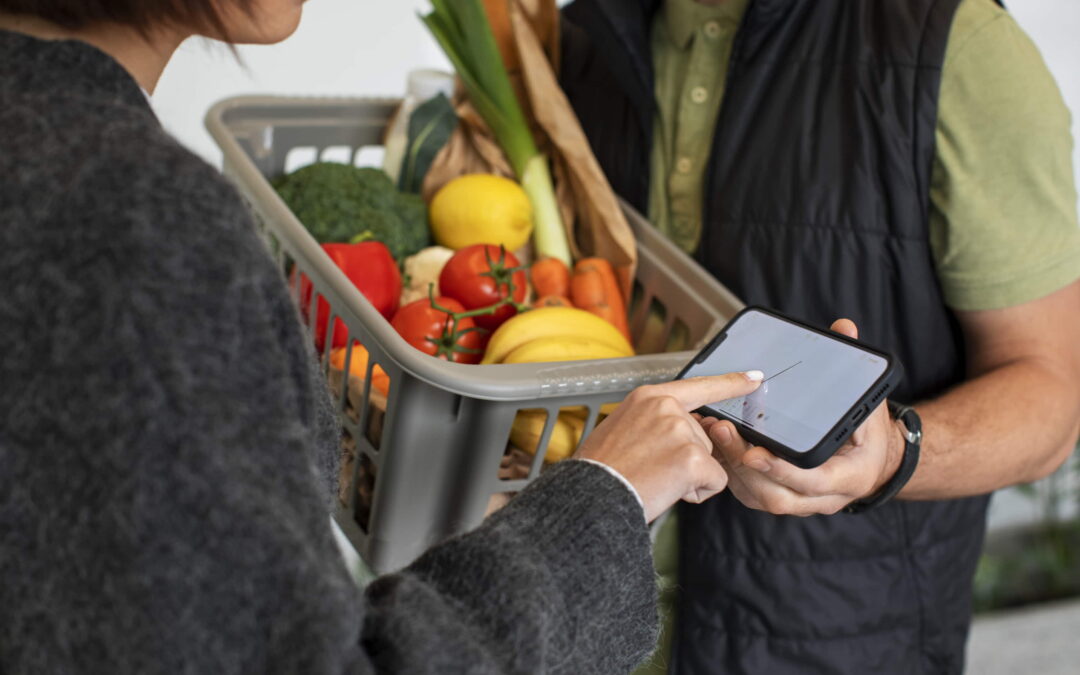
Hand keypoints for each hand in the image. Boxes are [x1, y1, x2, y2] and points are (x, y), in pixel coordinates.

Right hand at [576, 372, 762, 521]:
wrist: (592, 496)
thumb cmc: (602, 471)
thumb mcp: (623, 429)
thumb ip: (654, 423)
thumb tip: (682, 434)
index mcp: (649, 397)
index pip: (698, 386)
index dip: (730, 382)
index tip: (755, 377)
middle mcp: (667, 407)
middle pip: (703, 436)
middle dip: (688, 459)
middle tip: (651, 469)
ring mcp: (681, 431)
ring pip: (710, 460)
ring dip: (690, 476)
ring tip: (654, 479)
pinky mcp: (693, 458)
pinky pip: (715, 481)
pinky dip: (697, 492)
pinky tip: (668, 490)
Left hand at [704, 319, 905, 515]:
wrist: (873, 465)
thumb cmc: (868, 436)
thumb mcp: (870, 405)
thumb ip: (855, 371)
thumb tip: (844, 328)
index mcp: (848, 478)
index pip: (812, 481)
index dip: (782, 469)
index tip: (755, 453)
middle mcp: (823, 499)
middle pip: (777, 495)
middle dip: (744, 466)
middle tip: (722, 432)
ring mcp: (800, 503)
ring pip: (759, 496)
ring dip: (731, 467)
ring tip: (712, 431)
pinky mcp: (780, 497)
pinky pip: (750, 493)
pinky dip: (730, 471)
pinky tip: (713, 444)